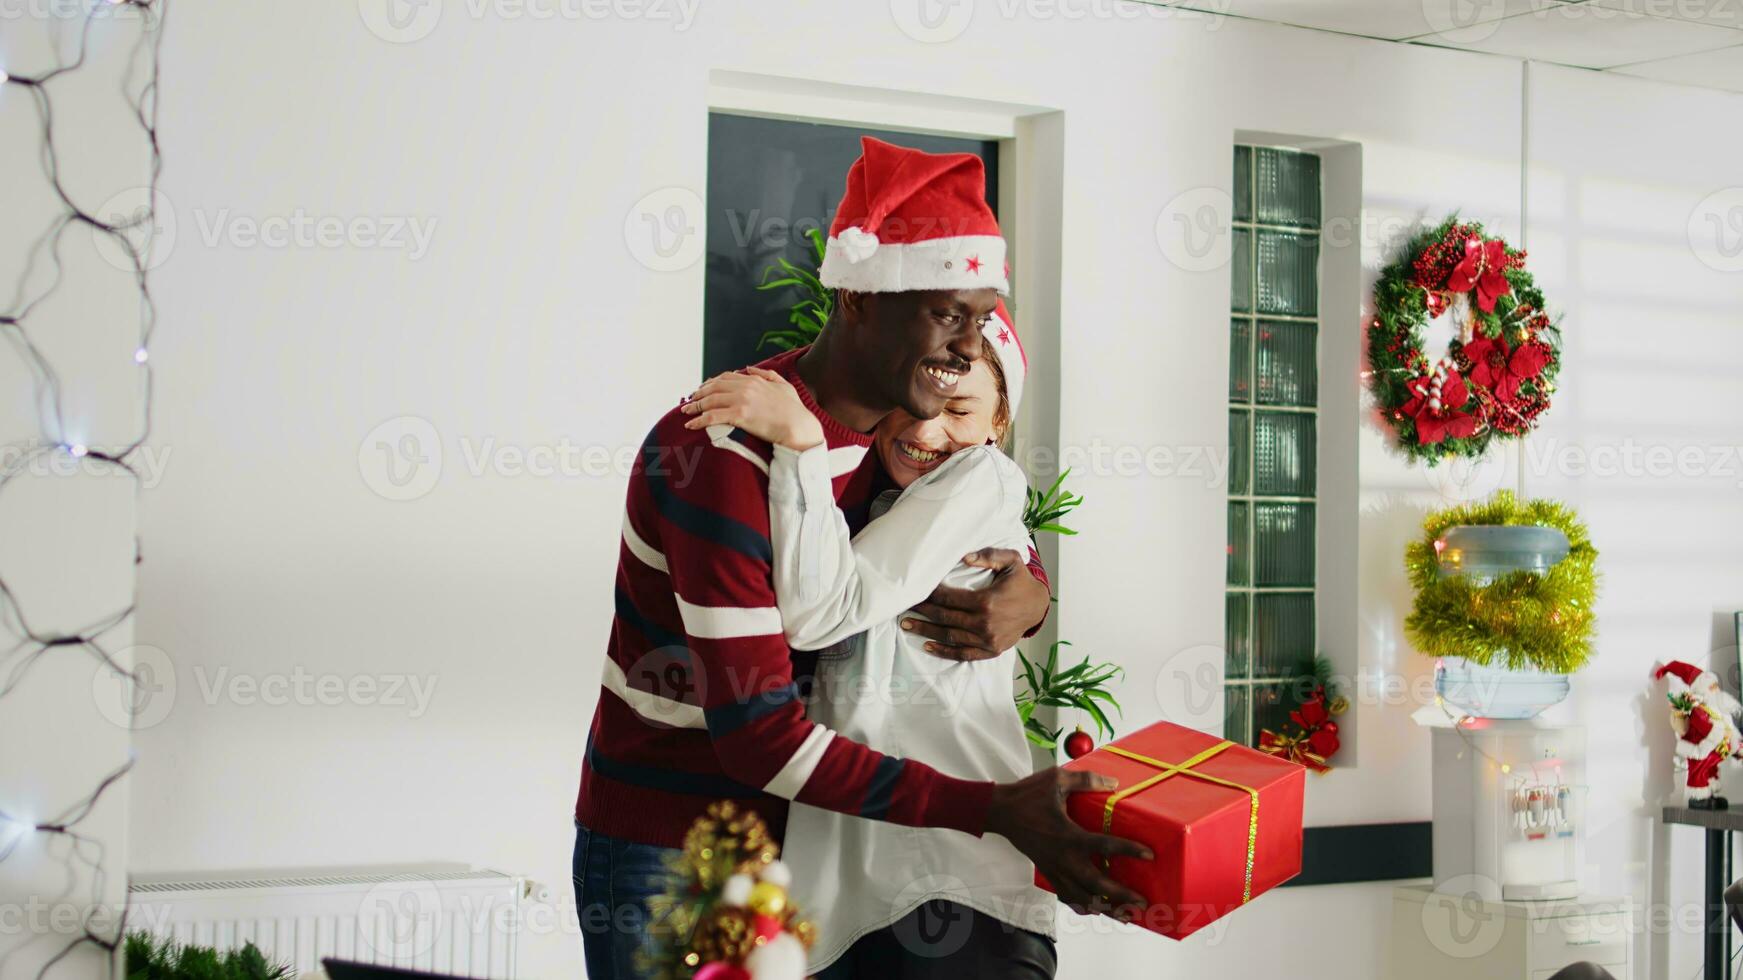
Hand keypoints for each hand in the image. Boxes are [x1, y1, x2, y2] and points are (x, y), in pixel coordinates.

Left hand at [681, 367, 823, 450]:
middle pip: (713, 387)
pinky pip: (712, 416)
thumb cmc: (794, 410)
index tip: (703, 389)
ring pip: (710, 401)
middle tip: (690, 401)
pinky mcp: (739, 416)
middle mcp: (745, 387)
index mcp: (753, 379)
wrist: (799, 426)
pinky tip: (691, 424)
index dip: (711, 383)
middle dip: (699, 394)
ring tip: (686, 412)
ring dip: (695, 406)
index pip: (725, 377)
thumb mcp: (783, 386)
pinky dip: (698, 420)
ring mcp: (741, 400)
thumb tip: (749, 367)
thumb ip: (766, 374)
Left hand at [904, 547, 1049, 660]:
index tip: (917, 590)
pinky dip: (944, 652)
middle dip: (922, 612)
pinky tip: (928, 647)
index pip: (948, 598)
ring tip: (907, 625)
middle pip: (944, 617)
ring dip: (926, 631)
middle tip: (903, 608)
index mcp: (986, 601)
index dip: (930, 594)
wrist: (1038, 606)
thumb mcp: (1011, 561)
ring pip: (949, 636)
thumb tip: (964, 558)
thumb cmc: (1021, 581)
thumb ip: (989, 555)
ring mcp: (987, 639)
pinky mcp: (990, 650)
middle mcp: (984, 623)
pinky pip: (963, 654)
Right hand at [986, 767, 1152, 919]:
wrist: (999, 812)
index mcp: (1069, 835)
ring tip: (1127, 916)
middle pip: (1097, 886)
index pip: (1105, 846)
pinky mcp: (1047, 872)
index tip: (1149, 855)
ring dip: (1106, 909)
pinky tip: (1095, 911)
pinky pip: (1067, 896)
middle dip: (1121, 896)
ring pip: (1083, 898)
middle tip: (1142, 901)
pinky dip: (1082, 907)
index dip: (1129, 850)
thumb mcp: (1057, 780)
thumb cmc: (1028, 795)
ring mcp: (1054, 869)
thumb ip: (1087, 780)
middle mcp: (1063, 858)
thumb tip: (1114, 782)